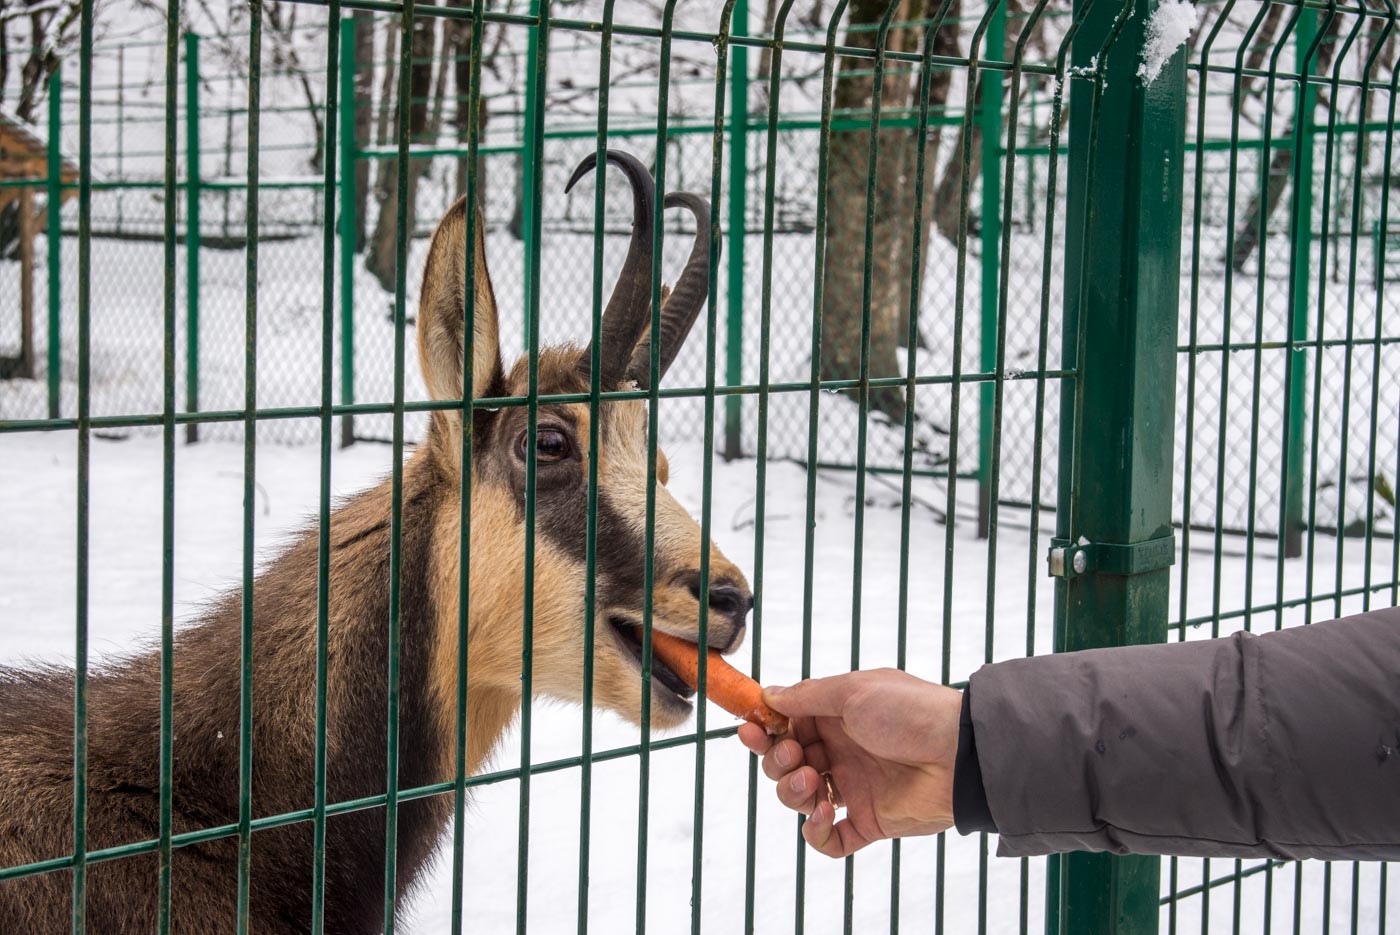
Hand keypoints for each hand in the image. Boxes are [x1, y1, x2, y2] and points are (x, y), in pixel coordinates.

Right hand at [737, 668, 961, 857]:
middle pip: (786, 764)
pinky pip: (829, 839)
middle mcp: (841, 751)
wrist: (960, 755)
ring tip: (815, 781)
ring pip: (801, 799)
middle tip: (795, 757)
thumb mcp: (854, 691)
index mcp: (837, 717)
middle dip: (778, 762)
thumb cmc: (911, 712)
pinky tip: (825, 815)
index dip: (765, 730)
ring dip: (792, 792)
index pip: (787, 726)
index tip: (750, 730)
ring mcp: (854, 787)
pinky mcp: (869, 822)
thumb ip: (808, 696)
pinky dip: (816, 832)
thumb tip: (770, 695)